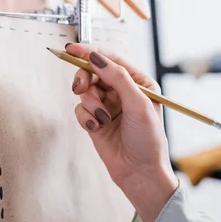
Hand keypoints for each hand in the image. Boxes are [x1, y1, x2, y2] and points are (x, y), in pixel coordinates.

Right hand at [67, 43, 177, 221]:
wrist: (140, 173)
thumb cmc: (148, 139)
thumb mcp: (138, 104)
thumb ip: (117, 78)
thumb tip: (96, 57)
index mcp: (137, 81)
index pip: (110, 59)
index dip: (90, 52)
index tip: (73, 49)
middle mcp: (121, 90)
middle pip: (92, 71)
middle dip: (84, 79)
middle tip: (80, 87)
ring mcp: (106, 105)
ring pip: (84, 91)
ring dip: (90, 104)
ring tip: (101, 118)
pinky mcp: (94, 120)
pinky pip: (80, 110)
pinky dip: (86, 118)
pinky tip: (97, 128)